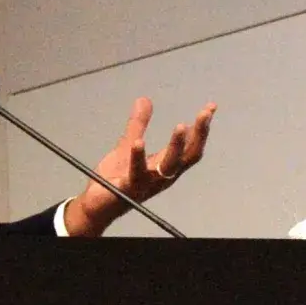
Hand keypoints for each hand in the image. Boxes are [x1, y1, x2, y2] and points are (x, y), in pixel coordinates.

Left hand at [64, 98, 215, 236]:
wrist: (95, 205)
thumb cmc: (115, 179)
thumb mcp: (128, 146)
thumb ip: (137, 125)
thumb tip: (144, 99)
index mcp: (164, 165)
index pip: (190, 146)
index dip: (201, 128)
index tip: (211, 107)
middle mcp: (162, 176)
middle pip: (188, 155)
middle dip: (199, 134)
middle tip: (205, 113)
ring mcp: (147, 183)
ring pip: (169, 165)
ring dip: (177, 146)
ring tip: (181, 126)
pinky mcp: (129, 188)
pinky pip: (136, 173)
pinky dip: (138, 157)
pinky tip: (138, 142)